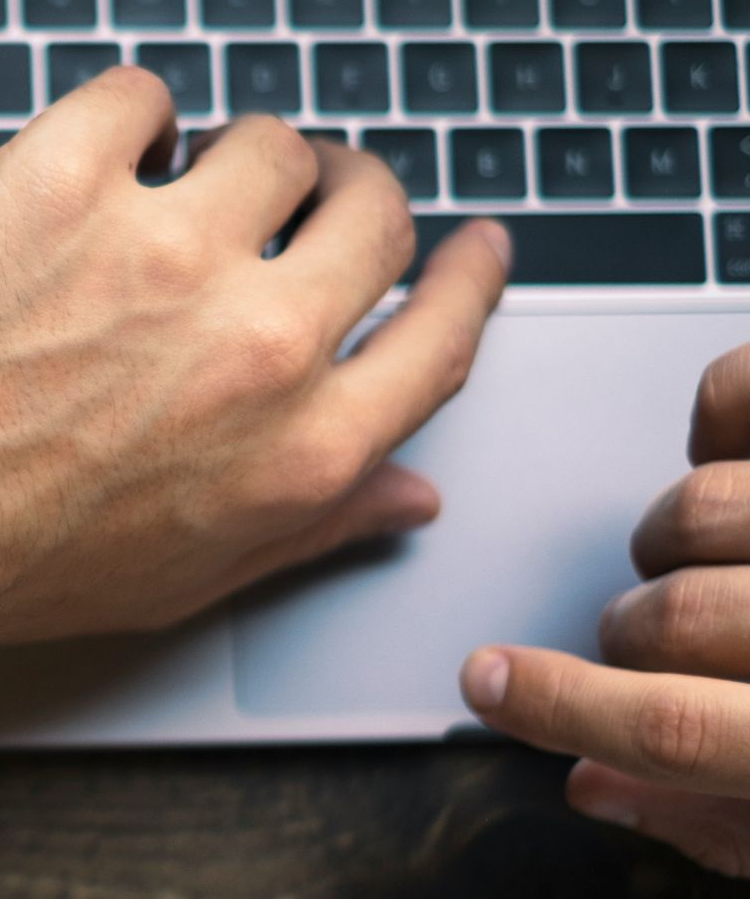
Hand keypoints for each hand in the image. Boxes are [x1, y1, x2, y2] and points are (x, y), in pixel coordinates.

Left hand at [0, 67, 510, 661]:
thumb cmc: (5, 562)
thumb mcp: (186, 575)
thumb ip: (313, 524)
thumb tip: (406, 489)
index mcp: (299, 446)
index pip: (443, 333)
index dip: (467, 275)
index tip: (468, 244)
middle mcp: (252, 343)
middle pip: (372, 212)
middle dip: (350, 194)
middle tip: (308, 194)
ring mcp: (157, 251)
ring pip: (267, 140)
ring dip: (233, 157)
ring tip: (178, 184)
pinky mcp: (55, 183)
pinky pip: (140, 94)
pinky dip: (128, 116)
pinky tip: (100, 155)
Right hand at [462, 344, 749, 878]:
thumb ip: (730, 822)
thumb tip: (597, 787)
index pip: (674, 728)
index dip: (560, 710)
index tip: (488, 684)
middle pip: (668, 618)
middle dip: (631, 636)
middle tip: (655, 641)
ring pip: (697, 508)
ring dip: (677, 536)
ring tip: (722, 555)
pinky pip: (736, 391)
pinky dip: (715, 414)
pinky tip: (734, 455)